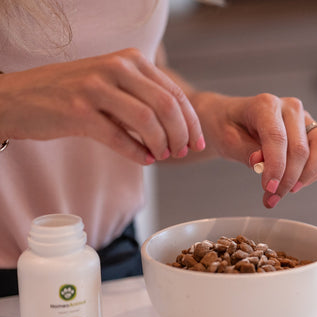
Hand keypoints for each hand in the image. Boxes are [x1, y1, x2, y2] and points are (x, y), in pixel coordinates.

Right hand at [0, 48, 203, 164]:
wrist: (20, 97)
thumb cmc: (73, 94)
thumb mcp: (113, 82)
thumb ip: (144, 95)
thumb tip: (182, 125)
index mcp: (130, 59)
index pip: (175, 93)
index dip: (192, 122)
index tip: (197, 142)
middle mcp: (115, 68)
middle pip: (167, 107)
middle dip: (181, 135)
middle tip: (182, 152)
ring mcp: (96, 88)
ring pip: (147, 122)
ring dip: (161, 145)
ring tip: (161, 155)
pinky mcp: (79, 112)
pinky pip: (120, 138)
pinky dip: (138, 153)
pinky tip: (144, 160)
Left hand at [192, 92, 316, 207]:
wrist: (230, 119)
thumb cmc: (227, 126)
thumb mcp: (227, 140)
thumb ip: (246, 151)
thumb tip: (261, 164)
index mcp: (266, 104)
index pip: (277, 137)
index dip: (276, 167)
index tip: (269, 188)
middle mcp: (290, 107)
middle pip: (300, 148)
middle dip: (288, 179)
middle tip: (272, 197)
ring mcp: (304, 118)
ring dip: (306, 176)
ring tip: (286, 191)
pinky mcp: (313, 131)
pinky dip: (313, 173)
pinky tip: (296, 183)